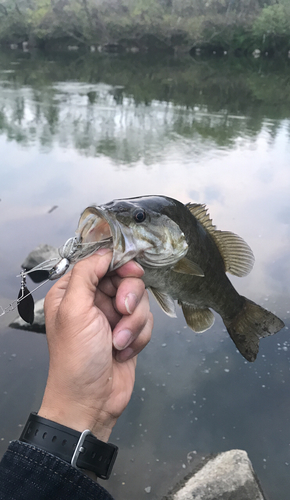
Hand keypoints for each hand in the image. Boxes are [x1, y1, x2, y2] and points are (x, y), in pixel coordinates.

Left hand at [38, 249, 152, 440]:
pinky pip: (146, 321)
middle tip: (122, 312)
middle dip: (129, 298)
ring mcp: (113, 317)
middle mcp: (94, 300)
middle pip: (126, 280)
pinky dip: (138, 336)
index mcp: (74, 291)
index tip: (132, 272)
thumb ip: (87, 274)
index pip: (102, 263)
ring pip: (140, 301)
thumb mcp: (74, 310)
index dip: (120, 264)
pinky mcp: (129, 333)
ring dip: (133, 323)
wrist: (91, 401)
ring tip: (118, 342)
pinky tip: (124, 351)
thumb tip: (106, 252)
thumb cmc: (76, 357)